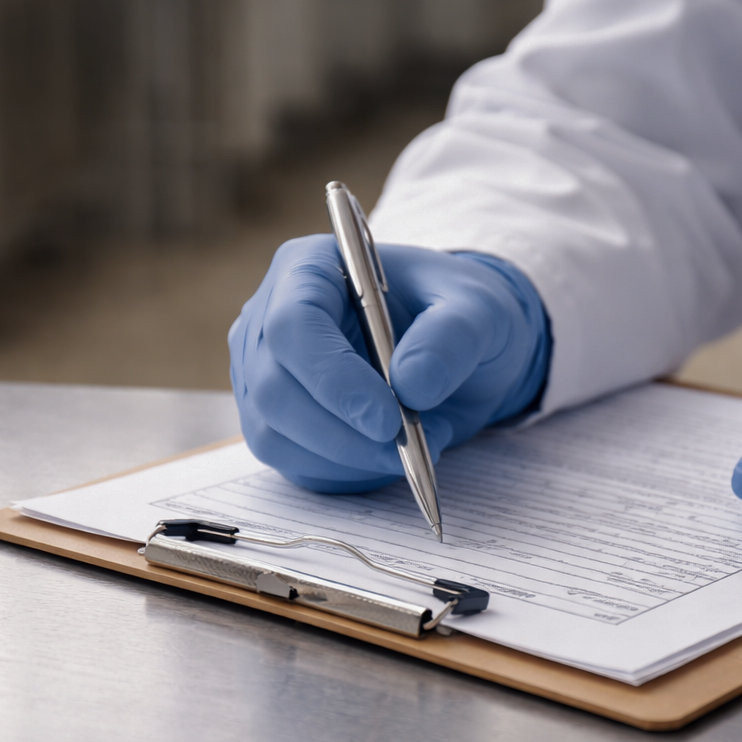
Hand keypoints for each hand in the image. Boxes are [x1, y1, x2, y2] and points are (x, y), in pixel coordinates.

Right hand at [229, 235, 548, 492]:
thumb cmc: (456, 313)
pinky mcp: (274, 421)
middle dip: (343, 432)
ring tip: (415, 446)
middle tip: (409, 447)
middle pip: (274, 388)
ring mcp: (262, 374)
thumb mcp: (479, 310)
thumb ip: (453, 337)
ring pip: (274, 435)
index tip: (387, 419)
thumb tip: (412, 384)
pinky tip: (388, 456)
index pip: (293, 325)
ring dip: (348, 458)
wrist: (452, 350)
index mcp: (308, 268)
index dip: (333, 378)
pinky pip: (292, 462)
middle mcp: (268, 319)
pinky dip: (344, 472)